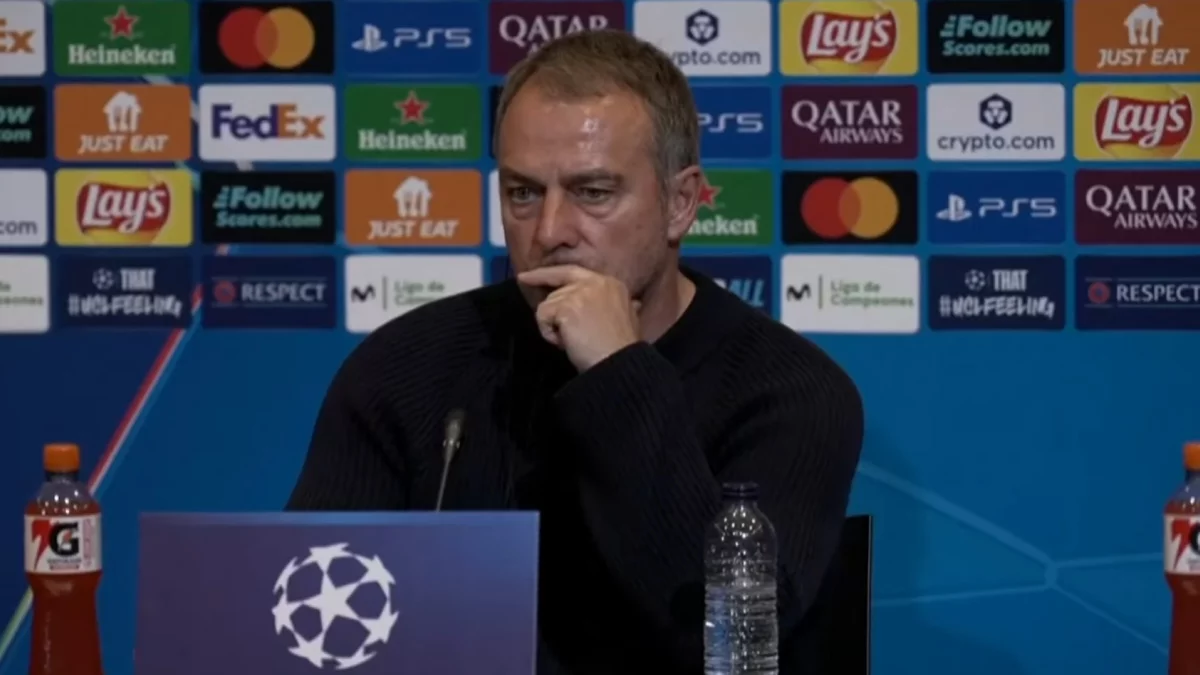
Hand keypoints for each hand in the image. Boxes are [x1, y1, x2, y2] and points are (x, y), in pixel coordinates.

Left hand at [516, 265, 640, 371]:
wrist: (618, 363)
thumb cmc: (622, 348)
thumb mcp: (629, 319)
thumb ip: (623, 306)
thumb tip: (636, 303)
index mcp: (611, 284)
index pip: (574, 272)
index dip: (553, 273)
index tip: (535, 274)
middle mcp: (595, 282)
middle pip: (558, 281)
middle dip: (538, 279)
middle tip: (522, 279)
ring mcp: (580, 292)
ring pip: (548, 303)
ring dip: (554, 325)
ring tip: (572, 341)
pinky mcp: (566, 307)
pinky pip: (543, 317)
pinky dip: (549, 333)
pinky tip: (565, 343)